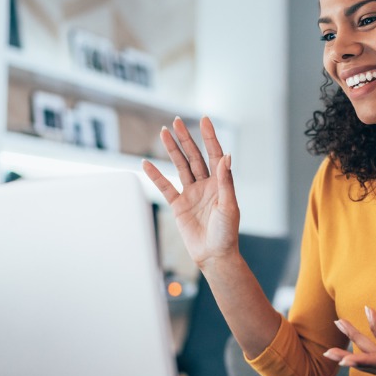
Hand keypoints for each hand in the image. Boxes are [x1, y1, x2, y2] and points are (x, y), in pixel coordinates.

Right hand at [142, 116, 239, 268]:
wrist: (214, 255)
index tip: (204, 120)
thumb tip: (227, 156)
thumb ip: (226, 181)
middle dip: (186, 139)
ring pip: (180, 167)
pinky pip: (165, 187)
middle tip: (177, 121)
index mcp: (220, 184)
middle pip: (194, 156)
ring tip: (163, 132)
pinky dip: (156, 175)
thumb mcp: (228, 206)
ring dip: (172, 150)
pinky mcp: (179, 205)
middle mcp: (206, 185)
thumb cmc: (226, 233)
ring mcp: (191, 194)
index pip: (214, 155)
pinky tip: (146, 163)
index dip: (209, 137)